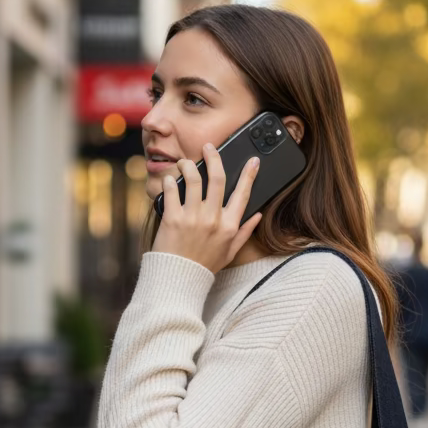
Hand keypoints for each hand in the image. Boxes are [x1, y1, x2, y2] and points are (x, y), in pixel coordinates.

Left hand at [152, 142, 262, 274]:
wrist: (180, 280)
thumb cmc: (204, 266)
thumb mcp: (230, 252)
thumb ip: (244, 232)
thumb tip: (257, 215)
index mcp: (229, 226)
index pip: (243, 194)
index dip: (250, 175)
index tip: (253, 160)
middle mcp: (213, 219)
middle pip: (218, 178)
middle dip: (214, 157)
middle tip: (209, 147)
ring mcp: (192, 218)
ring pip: (193, 179)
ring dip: (188, 165)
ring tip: (185, 162)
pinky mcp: (172, 218)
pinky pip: (172, 190)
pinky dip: (170, 181)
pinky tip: (170, 179)